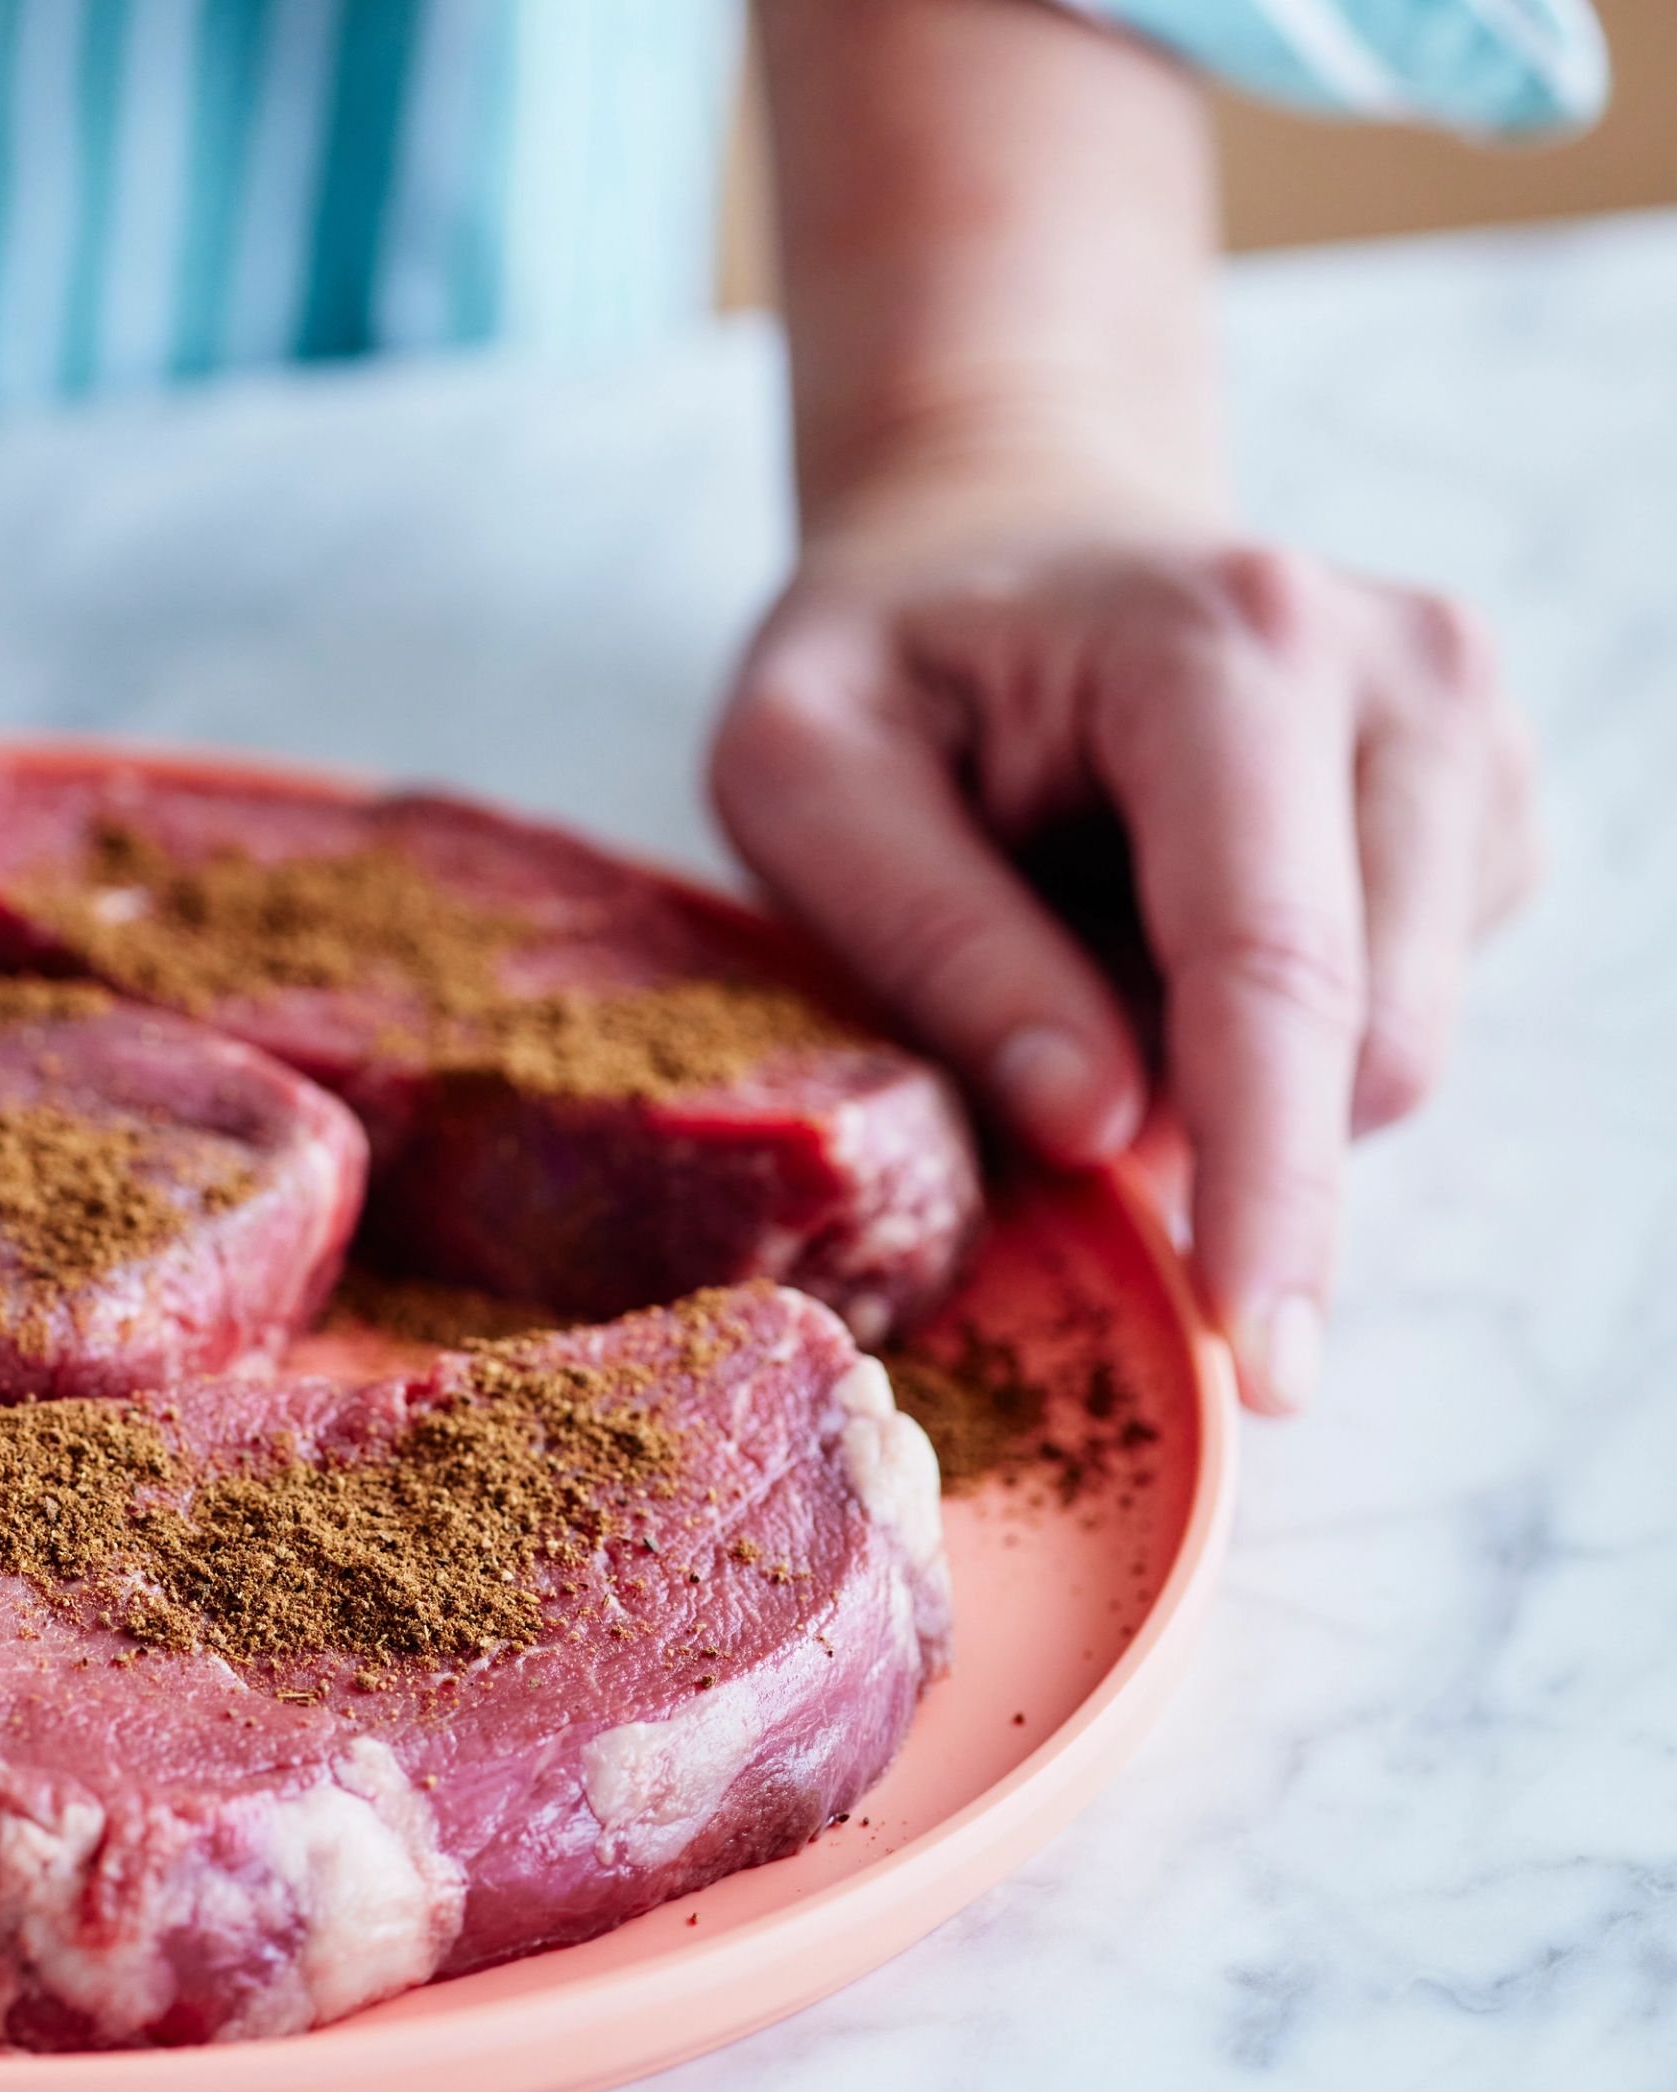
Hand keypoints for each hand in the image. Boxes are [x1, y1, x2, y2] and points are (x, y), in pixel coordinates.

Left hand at [711, 519, 1540, 1413]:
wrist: (1009, 532)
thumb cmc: (884, 661)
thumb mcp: (800, 773)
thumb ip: (931, 939)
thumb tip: (1094, 1128)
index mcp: (1229, 647)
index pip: (1275, 964)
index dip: (1272, 1183)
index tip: (1270, 1364)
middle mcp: (1402, 672)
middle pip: (1374, 1033)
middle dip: (1237, 1154)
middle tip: (1057, 1131)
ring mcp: (1469, 734)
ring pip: (1405, 1048)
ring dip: (1243, 1088)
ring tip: (1092, 966)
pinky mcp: (1485, 807)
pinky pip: (1405, 1015)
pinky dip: (1279, 1041)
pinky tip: (1170, 935)